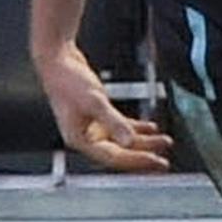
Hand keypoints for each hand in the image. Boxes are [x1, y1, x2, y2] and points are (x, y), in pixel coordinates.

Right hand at [34, 43, 171, 171]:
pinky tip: (150, 128)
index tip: (156, 161)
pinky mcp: (97, 115)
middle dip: (143, 155)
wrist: (57, 60)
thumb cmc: (67, 80)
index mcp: (80, 139)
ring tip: (163, 142)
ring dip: (143, 141)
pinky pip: (121, 127)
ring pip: (122, 140)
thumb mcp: (94, 100)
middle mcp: (86, 137)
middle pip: (120, 153)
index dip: (136, 160)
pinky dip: (136, 128)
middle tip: (163, 162)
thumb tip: (129, 139)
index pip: (113, 157)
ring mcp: (92, 126)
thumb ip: (113, 121)